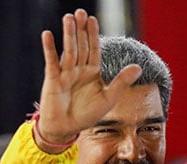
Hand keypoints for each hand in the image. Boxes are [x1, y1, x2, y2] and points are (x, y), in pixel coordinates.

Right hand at [35, 9, 141, 150]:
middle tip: (80, 12)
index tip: (93, 19)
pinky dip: (49, 49)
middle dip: (80, 30)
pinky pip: (52, 61)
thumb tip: (139, 67)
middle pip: (81, 46)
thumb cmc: (86, 115)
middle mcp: (78, 70)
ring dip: (68, 35)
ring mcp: (65, 73)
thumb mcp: (108, 99)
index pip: (94, 49)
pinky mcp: (53, 80)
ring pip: (69, 51)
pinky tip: (47, 35)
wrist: (66, 130)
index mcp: (91, 72)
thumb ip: (121, 82)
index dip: (93, 35)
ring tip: (68, 18)